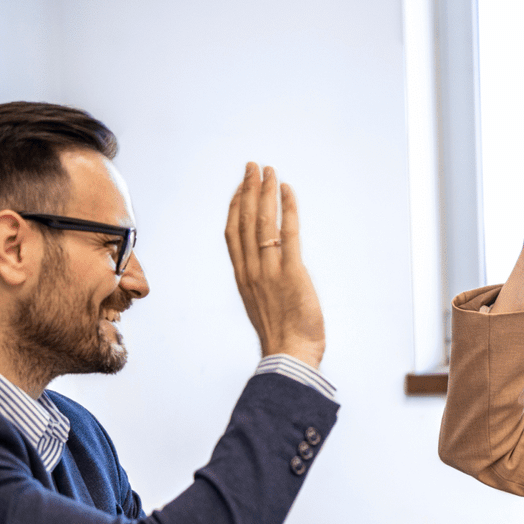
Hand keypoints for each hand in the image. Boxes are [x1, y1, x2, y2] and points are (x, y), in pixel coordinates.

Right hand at [223, 163, 325, 367]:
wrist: (289, 357)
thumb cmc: (282, 337)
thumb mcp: (263, 307)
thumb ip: (262, 286)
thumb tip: (270, 274)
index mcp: (243, 278)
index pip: (233, 234)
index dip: (235, 207)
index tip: (241, 187)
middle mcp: (251, 270)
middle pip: (244, 221)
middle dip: (248, 190)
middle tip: (252, 166)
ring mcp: (269, 270)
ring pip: (261, 222)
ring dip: (265, 192)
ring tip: (268, 170)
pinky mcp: (290, 272)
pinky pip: (286, 233)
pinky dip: (287, 208)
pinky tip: (287, 190)